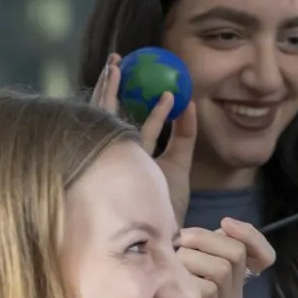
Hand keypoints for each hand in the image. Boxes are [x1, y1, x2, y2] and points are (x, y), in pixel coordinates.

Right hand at [92, 53, 201, 223]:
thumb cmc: (169, 204)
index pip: (113, 118)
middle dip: (109, 87)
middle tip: (114, 60)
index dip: (114, 93)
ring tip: (119, 65)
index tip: (117, 68)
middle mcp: (119, 157)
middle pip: (107, 115)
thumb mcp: (180, 164)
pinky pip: (146, 138)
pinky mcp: (138, 170)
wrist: (166, 238)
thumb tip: (190, 103)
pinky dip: (158, 117)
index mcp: (124, 156)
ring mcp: (124, 162)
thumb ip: (185, 134)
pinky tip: (169, 98)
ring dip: (115, 92)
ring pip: (113, 122)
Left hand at [170, 220, 274, 297]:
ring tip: (170, 262)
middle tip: (179, 241)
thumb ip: (207, 242)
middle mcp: (235, 297)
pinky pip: (206, 292)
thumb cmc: (162, 283)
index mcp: (236, 280)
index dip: (251, 236)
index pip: (264, 258)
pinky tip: (169, 279)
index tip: (225, 222)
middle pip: (236, 254)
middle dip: (204, 239)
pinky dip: (186, 279)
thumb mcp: (186, 255)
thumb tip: (226, 225)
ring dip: (190, 258)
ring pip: (221, 270)